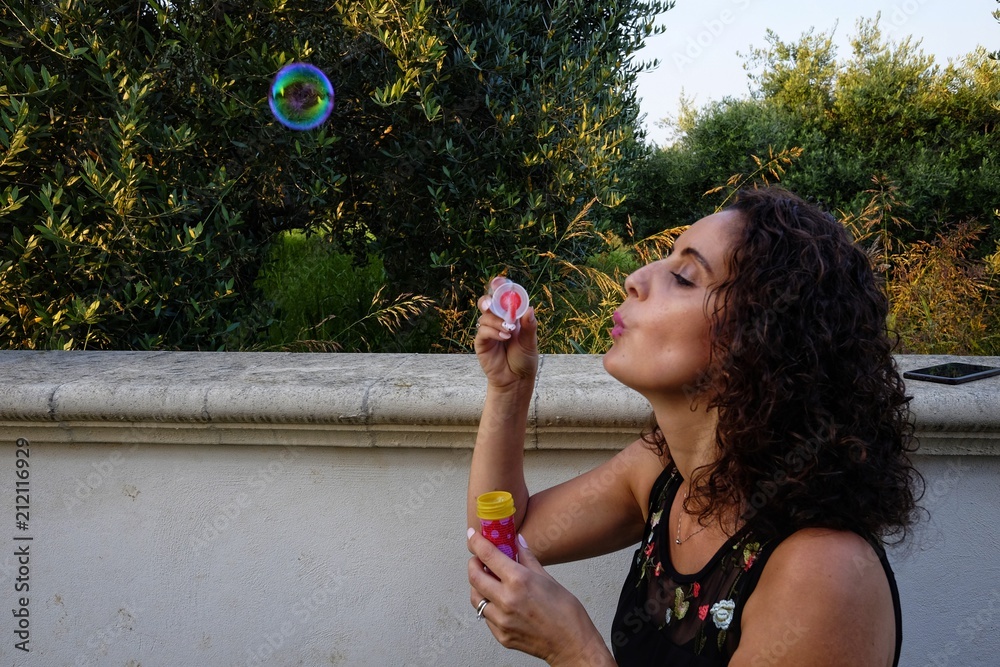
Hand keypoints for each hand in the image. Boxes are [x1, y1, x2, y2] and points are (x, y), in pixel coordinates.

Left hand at [467, 529, 613, 665]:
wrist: (572, 643)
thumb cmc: (565, 611)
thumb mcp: (547, 578)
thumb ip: (527, 559)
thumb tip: (518, 541)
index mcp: (519, 581)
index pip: (488, 556)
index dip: (477, 543)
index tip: (472, 536)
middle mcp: (506, 600)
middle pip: (474, 577)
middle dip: (473, 564)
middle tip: (478, 559)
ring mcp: (501, 620)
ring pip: (476, 598)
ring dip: (477, 586)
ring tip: (488, 581)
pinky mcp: (501, 635)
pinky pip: (486, 616)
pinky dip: (489, 605)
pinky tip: (499, 602)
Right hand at [474, 277, 537, 388]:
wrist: (516, 380)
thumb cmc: (524, 360)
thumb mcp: (530, 342)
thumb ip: (529, 326)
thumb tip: (529, 309)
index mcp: (511, 317)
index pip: (504, 298)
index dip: (500, 288)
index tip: (499, 281)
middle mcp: (498, 321)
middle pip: (488, 302)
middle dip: (489, 299)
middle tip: (492, 303)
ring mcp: (488, 331)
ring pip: (486, 316)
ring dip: (497, 321)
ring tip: (509, 332)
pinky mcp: (482, 342)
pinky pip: (483, 330)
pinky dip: (493, 331)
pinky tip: (503, 337)